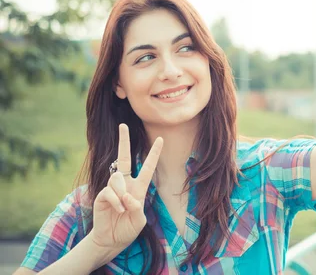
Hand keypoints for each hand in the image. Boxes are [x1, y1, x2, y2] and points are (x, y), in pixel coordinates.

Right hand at [89, 124, 162, 250]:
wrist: (111, 241)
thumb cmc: (127, 229)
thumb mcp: (139, 221)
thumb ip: (137, 208)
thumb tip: (127, 196)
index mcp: (139, 187)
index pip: (147, 167)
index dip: (154, 154)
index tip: (161, 139)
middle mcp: (126, 184)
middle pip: (124, 158)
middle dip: (123, 141)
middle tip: (123, 125)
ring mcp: (113, 189)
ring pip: (117, 177)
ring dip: (122, 193)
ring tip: (123, 209)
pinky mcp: (102, 195)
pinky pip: (109, 191)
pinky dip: (116, 201)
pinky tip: (117, 210)